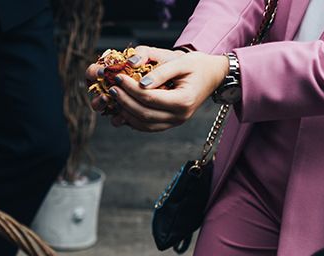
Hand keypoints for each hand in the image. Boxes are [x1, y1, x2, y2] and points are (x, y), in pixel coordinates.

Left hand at [109, 52, 228, 131]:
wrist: (211, 76)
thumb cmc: (196, 65)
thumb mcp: (180, 60)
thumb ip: (160, 69)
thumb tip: (139, 81)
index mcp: (184, 100)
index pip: (150, 98)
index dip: (131, 89)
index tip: (119, 77)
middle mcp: (179, 116)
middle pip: (144, 114)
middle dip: (125, 101)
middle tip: (112, 88)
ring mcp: (174, 123)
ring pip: (143, 124)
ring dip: (125, 113)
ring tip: (115, 98)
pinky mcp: (168, 124)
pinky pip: (147, 127)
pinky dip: (132, 119)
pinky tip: (123, 108)